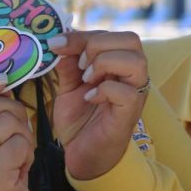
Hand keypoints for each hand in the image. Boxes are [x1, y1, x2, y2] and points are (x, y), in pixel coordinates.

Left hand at [47, 30, 148, 180]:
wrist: (82, 155)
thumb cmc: (80, 120)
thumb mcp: (68, 86)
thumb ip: (67, 63)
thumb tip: (59, 39)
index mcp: (119, 64)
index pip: (109, 34)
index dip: (81, 35)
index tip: (55, 45)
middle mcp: (132, 76)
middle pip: (131, 40)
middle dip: (97, 45)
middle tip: (78, 65)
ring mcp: (135, 94)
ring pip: (136, 62)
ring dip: (105, 64)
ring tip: (86, 79)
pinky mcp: (130, 113)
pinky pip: (126, 92)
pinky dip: (103, 90)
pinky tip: (89, 98)